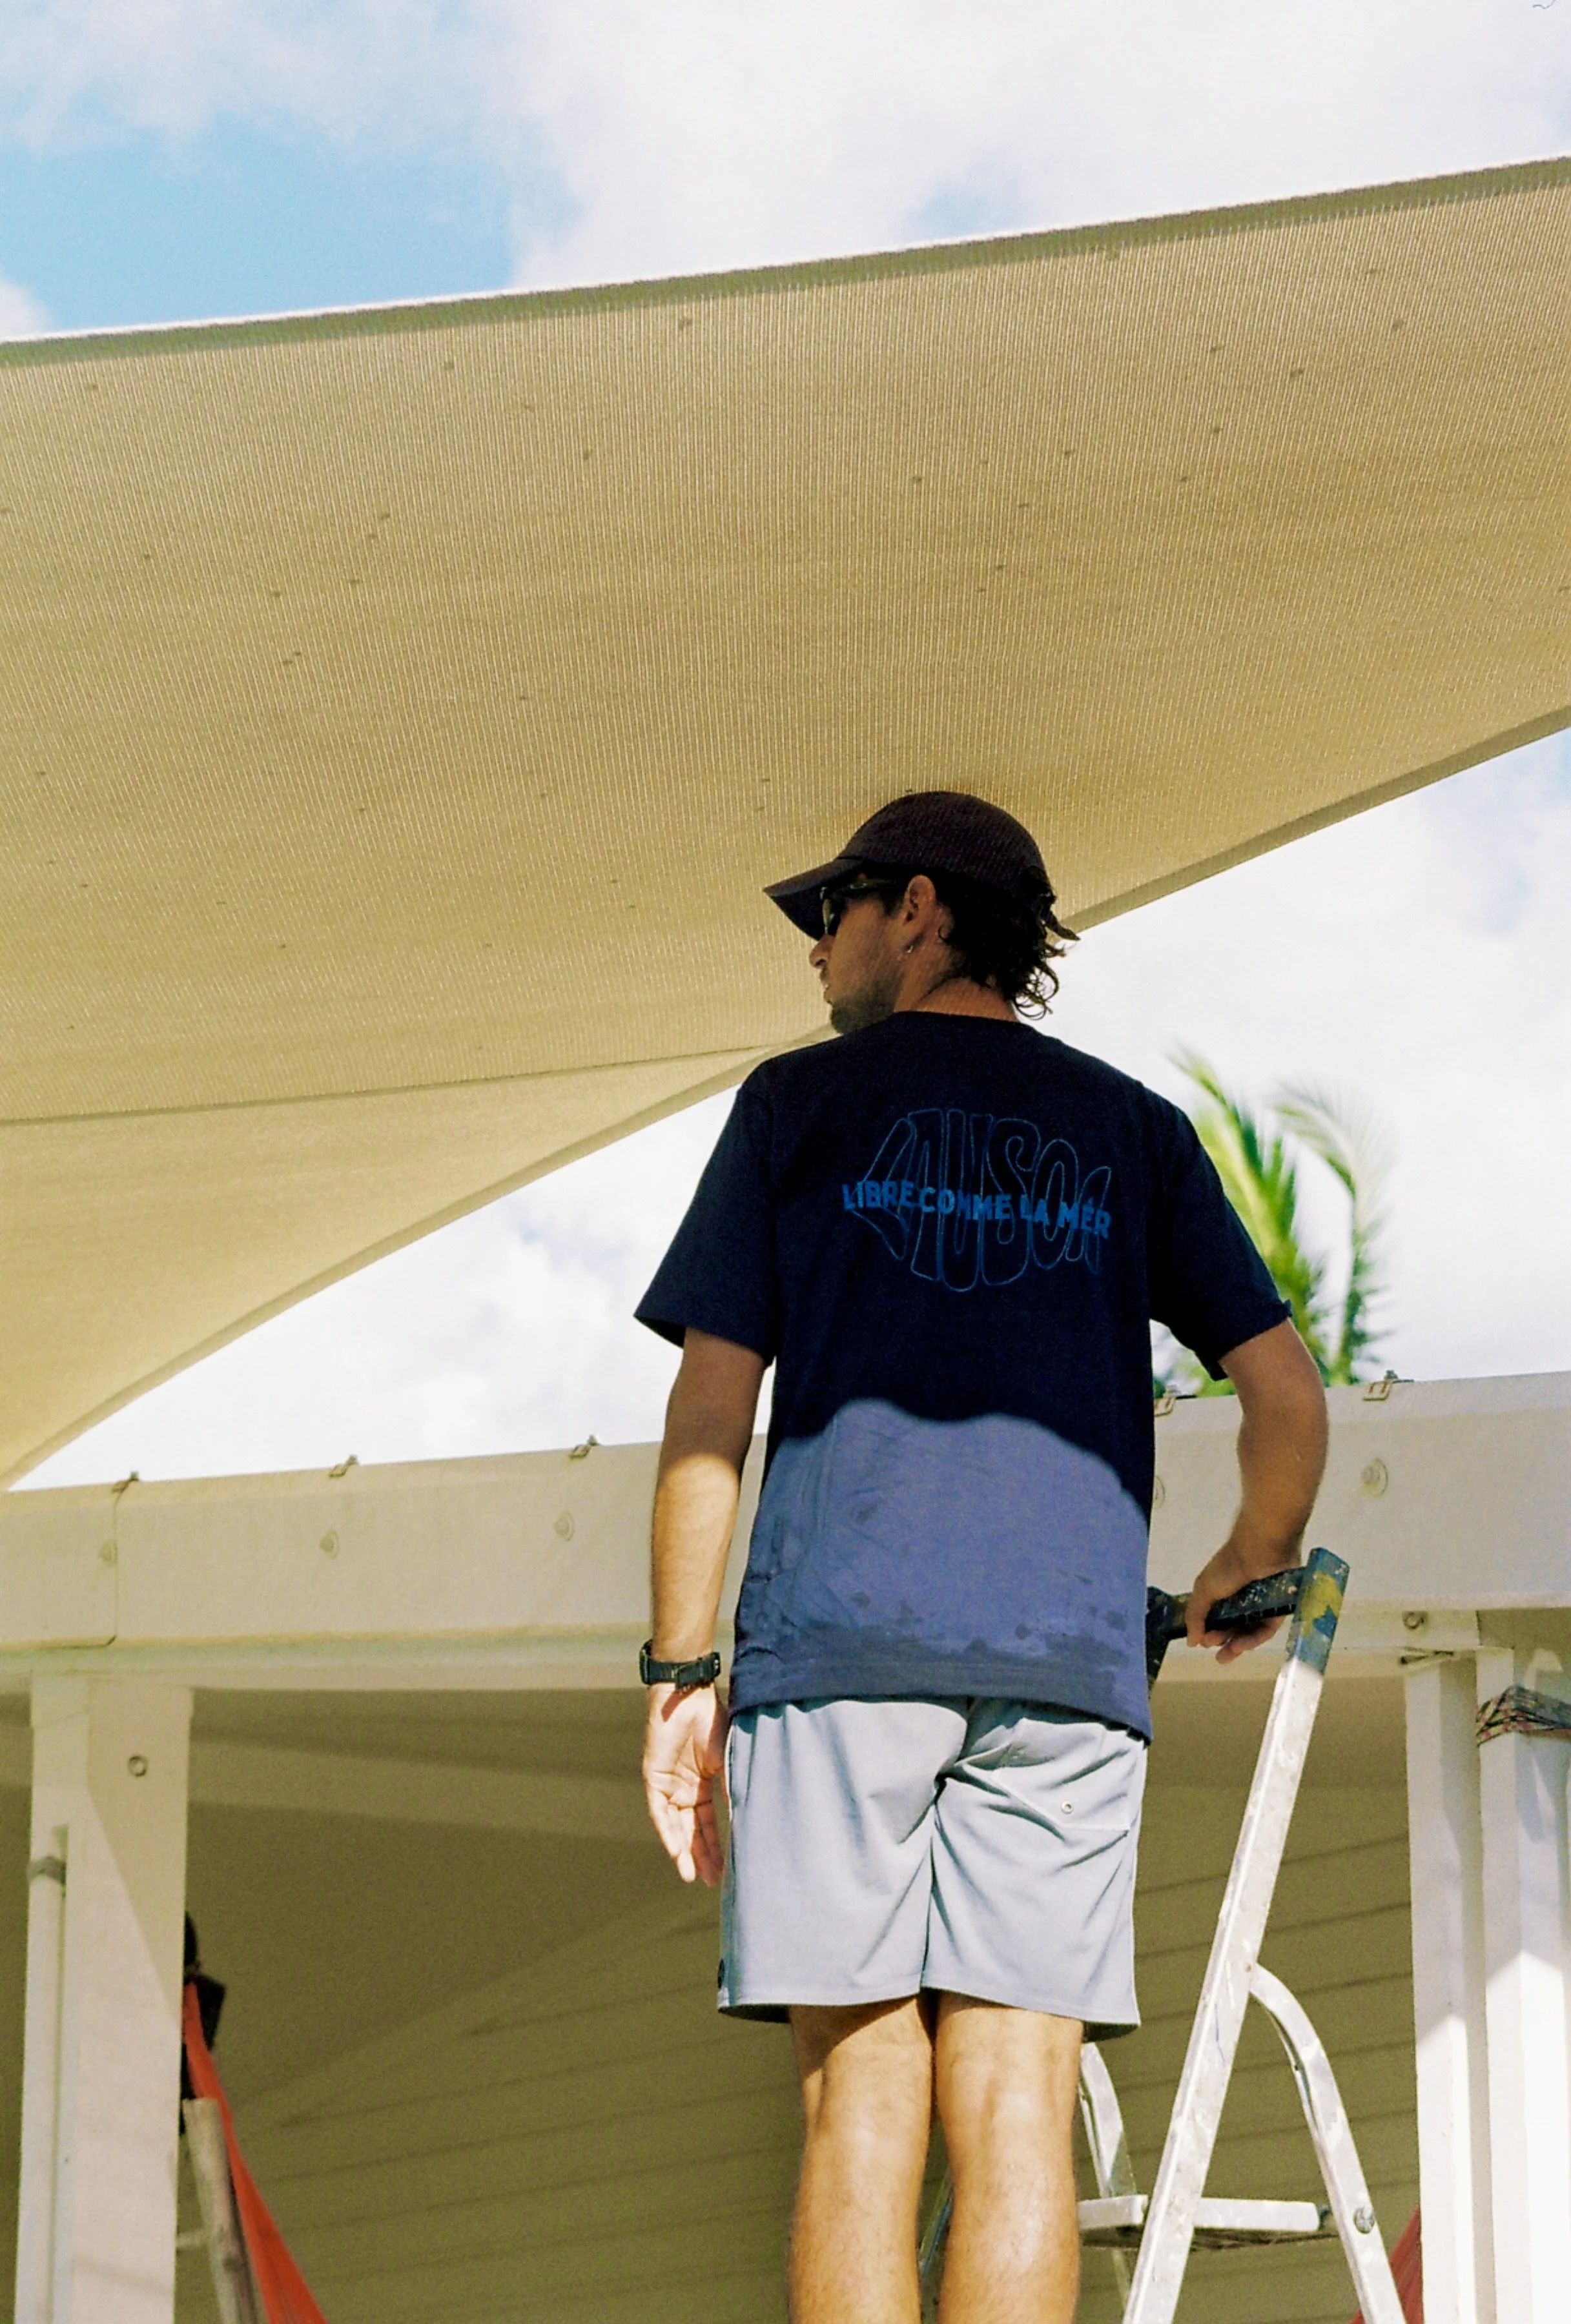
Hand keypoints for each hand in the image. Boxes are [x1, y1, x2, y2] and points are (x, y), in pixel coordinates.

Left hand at [643, 1683, 729, 1886]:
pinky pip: (659, 1812)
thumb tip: (749, 1820)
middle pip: (692, 1830)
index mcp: (704, 1784)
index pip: (709, 1823)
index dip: (716, 1846)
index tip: (725, 1870)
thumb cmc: (713, 1721)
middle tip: (710, 1882)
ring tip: (692, 1876)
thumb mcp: (729, 1761)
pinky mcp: (654, 1778)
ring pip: (675, 1826)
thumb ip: (734, 1788)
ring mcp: (669, 1784)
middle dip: (701, 1856)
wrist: (690, 1696)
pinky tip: (676, 1852)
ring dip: (683, 1851)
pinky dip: (668, 1832)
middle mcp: (685, 1788)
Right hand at [1185, 1537, 1301, 1664]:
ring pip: (1248, 1632)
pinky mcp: (1276, 1611)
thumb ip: (1195, 1617)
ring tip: (1227, 1655)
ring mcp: (1259, 1607)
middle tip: (1217, 1655)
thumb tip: (1190, 1642)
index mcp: (1221, 1594)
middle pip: (1232, 1628)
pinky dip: (1253, 1639)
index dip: (1208, 1632)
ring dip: (1237, 1645)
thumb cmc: (1228, 1567)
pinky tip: (1241, 1645)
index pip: (1214, 1619)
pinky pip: (1265, 1630)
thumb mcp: (1204, 1590)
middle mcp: (1240, 1602)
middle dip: (1222, 1642)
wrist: (1260, 1552)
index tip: (1203, 1642)